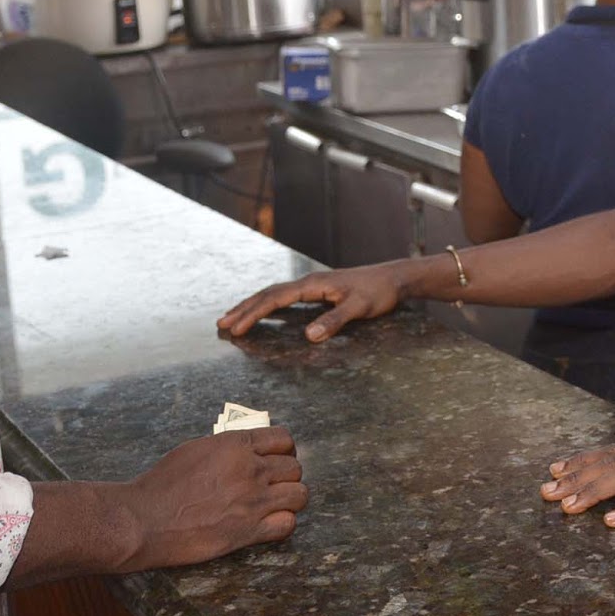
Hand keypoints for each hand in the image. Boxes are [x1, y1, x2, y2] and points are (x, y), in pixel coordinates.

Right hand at [121, 427, 307, 571]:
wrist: (145, 519)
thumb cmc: (162, 484)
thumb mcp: (196, 449)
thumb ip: (226, 449)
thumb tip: (243, 450)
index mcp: (236, 445)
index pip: (283, 439)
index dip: (284, 450)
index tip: (278, 458)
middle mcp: (251, 469)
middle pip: (295, 467)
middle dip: (287, 475)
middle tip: (274, 485)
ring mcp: (253, 501)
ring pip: (299, 494)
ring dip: (290, 499)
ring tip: (275, 505)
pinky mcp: (249, 531)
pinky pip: (288, 524)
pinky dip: (283, 524)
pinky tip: (269, 525)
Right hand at [218, 263, 406, 341]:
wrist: (393, 278)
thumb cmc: (378, 292)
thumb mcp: (359, 308)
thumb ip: (334, 321)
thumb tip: (308, 337)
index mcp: (313, 284)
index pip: (275, 299)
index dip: (253, 314)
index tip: (236, 328)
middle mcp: (308, 282)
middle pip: (267, 294)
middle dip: (244, 309)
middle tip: (221, 324)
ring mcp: (312, 285)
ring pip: (273, 293)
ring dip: (252, 305)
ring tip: (232, 317)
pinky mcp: (318, 290)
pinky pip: (284, 296)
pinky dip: (267, 303)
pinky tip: (263, 311)